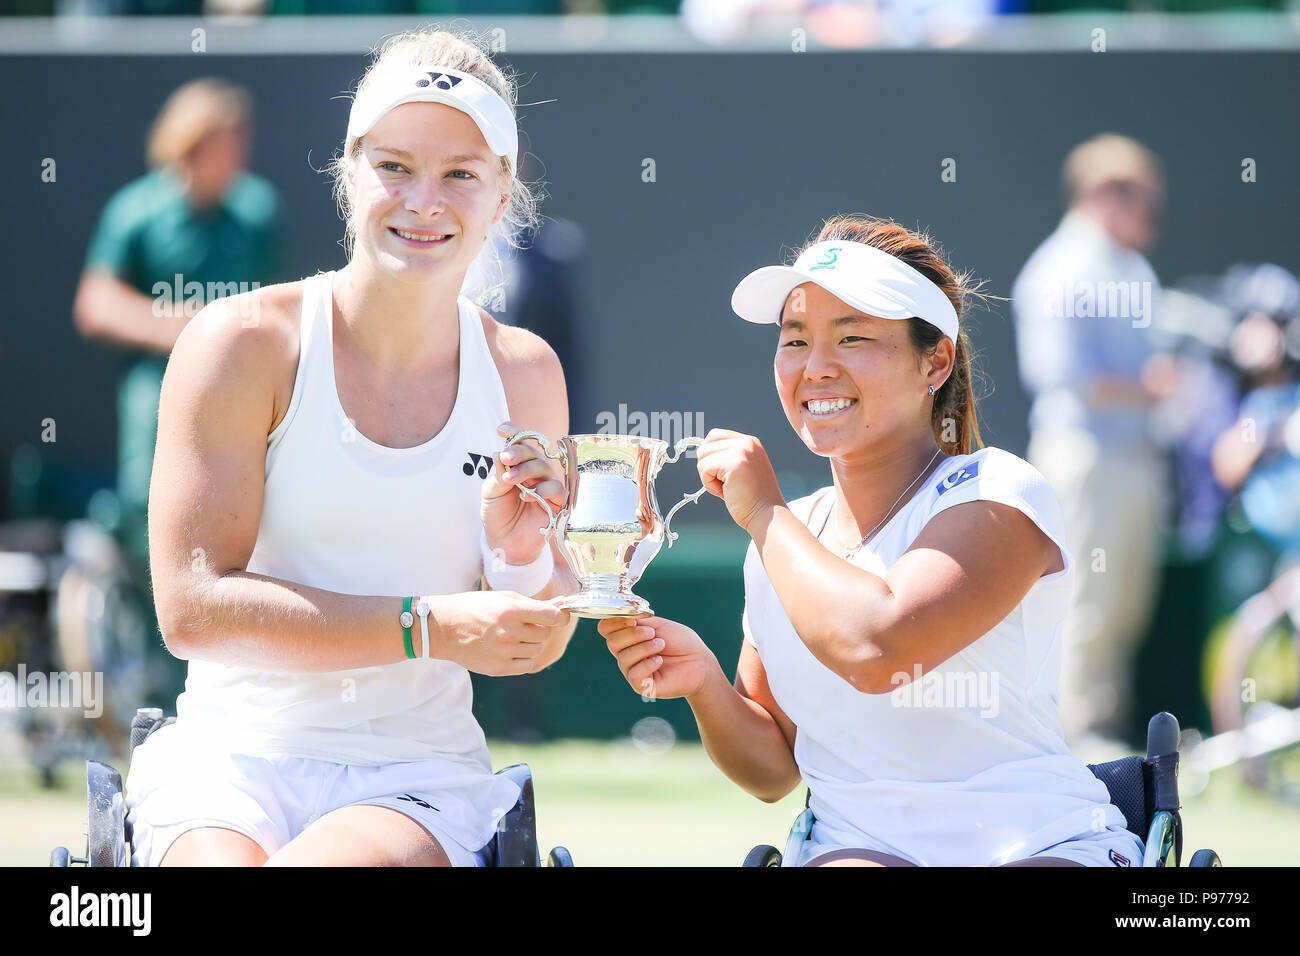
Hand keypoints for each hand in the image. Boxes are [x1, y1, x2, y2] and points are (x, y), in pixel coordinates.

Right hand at [432, 590, 570, 676]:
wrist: (443, 629)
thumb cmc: (473, 608)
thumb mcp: (502, 597)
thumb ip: (534, 604)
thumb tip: (563, 605)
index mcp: (510, 611)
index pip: (551, 617)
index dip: (561, 616)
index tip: (560, 615)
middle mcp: (508, 633)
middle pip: (544, 634)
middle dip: (539, 628)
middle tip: (523, 623)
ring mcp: (502, 653)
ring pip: (536, 650)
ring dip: (530, 643)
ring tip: (511, 635)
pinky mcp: (497, 669)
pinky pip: (526, 665)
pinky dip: (523, 657)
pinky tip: (509, 648)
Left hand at [482, 421, 566, 564]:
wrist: (504, 543)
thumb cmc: (498, 515)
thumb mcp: (491, 493)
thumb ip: (497, 473)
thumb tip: (500, 453)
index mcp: (518, 464)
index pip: (520, 442)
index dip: (514, 431)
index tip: (501, 429)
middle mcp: (534, 471)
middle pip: (533, 450)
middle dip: (519, 450)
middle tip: (506, 457)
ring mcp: (546, 484)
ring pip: (544, 466)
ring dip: (526, 470)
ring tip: (509, 480)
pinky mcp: (557, 502)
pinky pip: (556, 488)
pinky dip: (542, 489)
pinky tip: (527, 496)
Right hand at [597, 615, 719, 701]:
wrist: (699, 661)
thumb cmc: (680, 642)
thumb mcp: (657, 624)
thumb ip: (636, 621)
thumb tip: (618, 618)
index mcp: (628, 637)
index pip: (606, 629)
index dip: (615, 622)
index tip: (632, 619)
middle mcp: (627, 654)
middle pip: (612, 643)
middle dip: (632, 634)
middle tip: (653, 633)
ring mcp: (633, 671)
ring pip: (623, 658)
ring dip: (644, 648)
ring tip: (662, 645)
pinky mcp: (642, 686)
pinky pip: (634, 675)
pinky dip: (647, 664)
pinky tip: (660, 661)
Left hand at [695, 429, 784, 532]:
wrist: (767, 516)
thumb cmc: (752, 499)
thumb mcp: (742, 470)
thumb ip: (727, 457)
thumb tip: (702, 452)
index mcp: (750, 442)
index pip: (715, 435)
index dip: (709, 454)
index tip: (718, 473)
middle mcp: (747, 442)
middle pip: (706, 446)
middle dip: (708, 467)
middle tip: (724, 484)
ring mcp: (741, 451)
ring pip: (703, 457)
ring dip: (708, 477)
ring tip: (727, 489)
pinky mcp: (734, 463)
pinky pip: (705, 469)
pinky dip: (710, 485)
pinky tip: (725, 492)